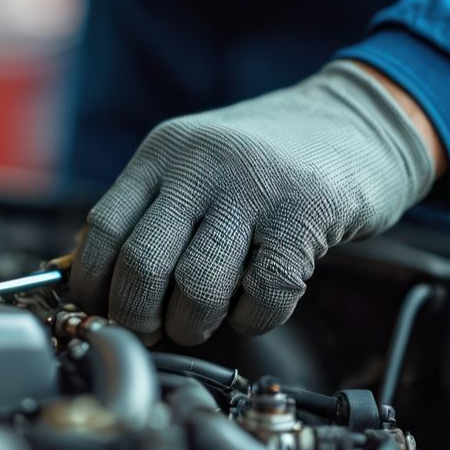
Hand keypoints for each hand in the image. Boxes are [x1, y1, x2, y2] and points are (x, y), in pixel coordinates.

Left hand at [71, 61, 438, 345]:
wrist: (358, 119)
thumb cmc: (264, 159)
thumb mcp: (193, 164)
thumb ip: (148, 212)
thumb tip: (93, 280)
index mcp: (162, 153)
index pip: (102, 228)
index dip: (92, 284)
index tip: (98, 312)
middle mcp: (200, 165)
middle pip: (141, 263)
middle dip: (136, 315)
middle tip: (148, 330)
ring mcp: (253, 188)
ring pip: (196, 287)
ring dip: (191, 325)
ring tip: (198, 323)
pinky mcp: (305, 215)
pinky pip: (262, 295)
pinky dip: (251, 320)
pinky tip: (253, 306)